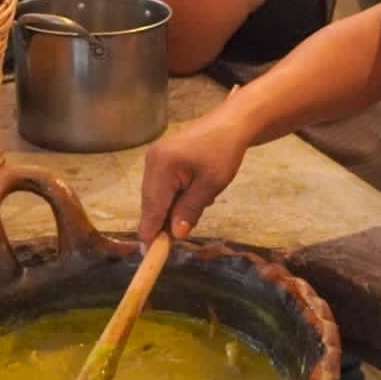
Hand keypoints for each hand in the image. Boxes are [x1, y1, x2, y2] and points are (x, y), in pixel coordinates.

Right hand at [138, 104, 253, 242]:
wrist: (230, 124)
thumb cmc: (224, 152)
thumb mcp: (211, 185)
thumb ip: (190, 210)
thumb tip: (175, 235)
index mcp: (162, 166)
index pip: (152, 208)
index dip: (151, 233)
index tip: (150, 255)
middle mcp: (151, 161)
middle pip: (151, 203)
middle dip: (163, 222)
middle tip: (177, 239)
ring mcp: (154, 158)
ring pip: (156, 196)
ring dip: (171, 209)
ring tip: (197, 207)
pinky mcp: (160, 158)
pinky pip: (161, 186)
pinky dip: (174, 197)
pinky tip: (194, 195)